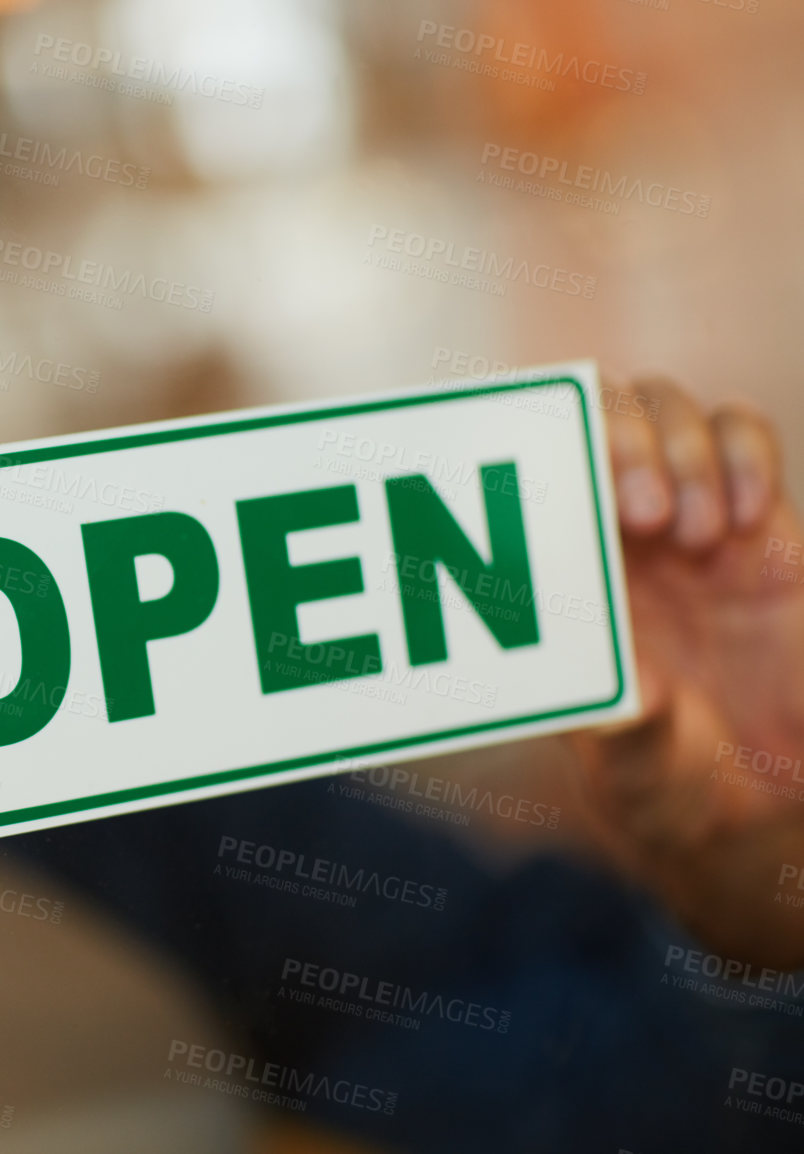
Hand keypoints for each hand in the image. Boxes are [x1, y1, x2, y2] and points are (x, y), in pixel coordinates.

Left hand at [574, 378, 803, 966]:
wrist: (755, 798)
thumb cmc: (669, 777)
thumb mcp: (643, 766)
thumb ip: (628, 731)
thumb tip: (626, 689)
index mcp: (552, 569)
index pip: (524, 464)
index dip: (542, 456)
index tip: (573, 501)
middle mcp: (608, 528)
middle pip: (592, 409)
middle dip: (615, 439)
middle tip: (641, 515)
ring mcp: (679, 515)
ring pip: (663, 406)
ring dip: (679, 450)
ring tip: (697, 534)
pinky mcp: (754, 520)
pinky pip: (741, 430)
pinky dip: (742, 453)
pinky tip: (745, 518)